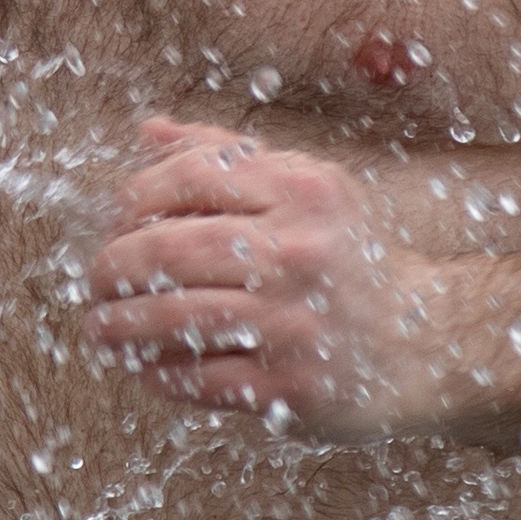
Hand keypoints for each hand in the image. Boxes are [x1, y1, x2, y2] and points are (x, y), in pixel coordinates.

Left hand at [81, 114, 466, 437]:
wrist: (426, 343)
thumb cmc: (347, 259)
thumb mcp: (305, 190)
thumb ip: (226, 156)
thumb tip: (146, 132)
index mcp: (302, 191)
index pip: (188, 178)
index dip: (130, 201)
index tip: (112, 224)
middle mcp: (300, 252)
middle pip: (170, 251)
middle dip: (112, 268)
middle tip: (94, 282)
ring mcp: (295, 324)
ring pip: (175, 318)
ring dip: (121, 326)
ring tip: (101, 328)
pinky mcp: (290, 387)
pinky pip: (198, 379)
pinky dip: (158, 374)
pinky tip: (144, 368)